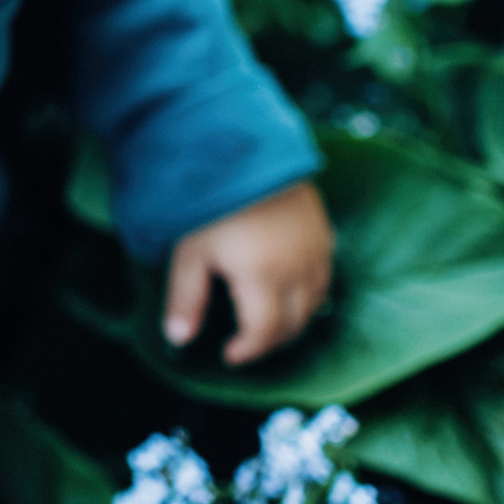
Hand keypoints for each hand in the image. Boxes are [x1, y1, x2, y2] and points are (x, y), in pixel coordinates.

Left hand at [162, 181, 333, 365]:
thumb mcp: (190, 250)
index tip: (229, 354)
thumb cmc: (214, 200)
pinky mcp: (325, 233)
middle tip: (246, 342)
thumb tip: (179, 339)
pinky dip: (309, 295)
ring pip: (314, 304)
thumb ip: (186, 298)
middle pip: (293, 324)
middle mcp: (297, 269)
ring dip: (292, 320)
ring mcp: (316, 251)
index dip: (247, 350)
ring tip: (266, 322)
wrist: (248, 149)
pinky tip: (288, 291)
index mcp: (263, 276)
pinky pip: (324, 278)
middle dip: (269, 341)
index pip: (264, 332)